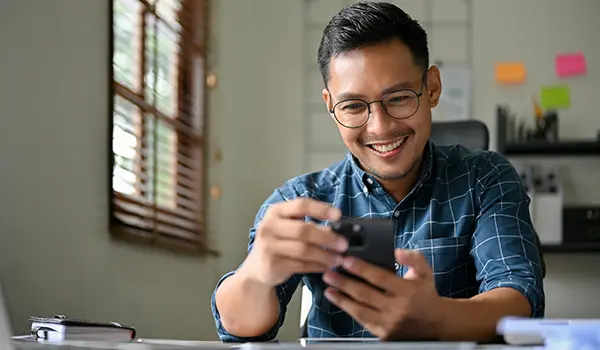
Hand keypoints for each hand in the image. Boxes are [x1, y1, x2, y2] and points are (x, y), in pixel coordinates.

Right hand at [242, 198, 347, 286]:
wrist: (257, 267)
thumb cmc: (277, 243)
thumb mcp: (287, 227)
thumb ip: (308, 224)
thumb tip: (337, 227)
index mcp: (275, 212)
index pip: (301, 205)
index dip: (321, 209)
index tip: (338, 215)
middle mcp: (269, 227)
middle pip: (303, 230)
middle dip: (327, 237)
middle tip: (343, 244)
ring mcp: (269, 246)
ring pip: (304, 250)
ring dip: (325, 255)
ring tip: (338, 259)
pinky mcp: (272, 265)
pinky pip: (301, 265)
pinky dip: (317, 266)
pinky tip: (326, 266)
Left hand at [322, 249, 443, 340]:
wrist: (436, 323)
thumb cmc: (426, 294)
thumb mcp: (425, 272)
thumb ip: (413, 258)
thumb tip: (396, 252)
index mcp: (407, 291)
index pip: (379, 278)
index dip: (361, 268)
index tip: (346, 260)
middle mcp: (397, 309)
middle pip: (365, 294)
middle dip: (344, 282)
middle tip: (329, 272)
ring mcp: (389, 323)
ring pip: (360, 310)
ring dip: (341, 298)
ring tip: (328, 287)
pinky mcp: (383, 333)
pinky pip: (362, 320)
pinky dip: (349, 309)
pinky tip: (339, 300)